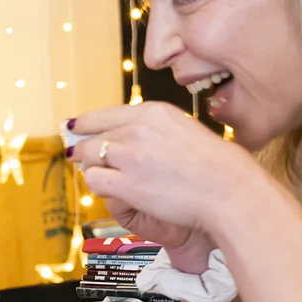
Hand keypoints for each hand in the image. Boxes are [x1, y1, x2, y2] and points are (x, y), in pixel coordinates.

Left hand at [68, 104, 256, 263]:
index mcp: (153, 113)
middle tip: (76, 155)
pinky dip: (97, 185)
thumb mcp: (186, 129)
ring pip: (89, 157)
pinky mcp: (126, 183)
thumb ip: (157, 129)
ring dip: (91, 167)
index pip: (106, 114)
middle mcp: (137, 129)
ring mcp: (130, 156)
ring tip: (99, 175)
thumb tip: (133, 135)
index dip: (86, 122)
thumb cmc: (217, 166)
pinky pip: (95, 181)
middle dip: (83, 148)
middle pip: (93, 136)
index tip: (74, 126)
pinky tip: (108, 189)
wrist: (228, 189)